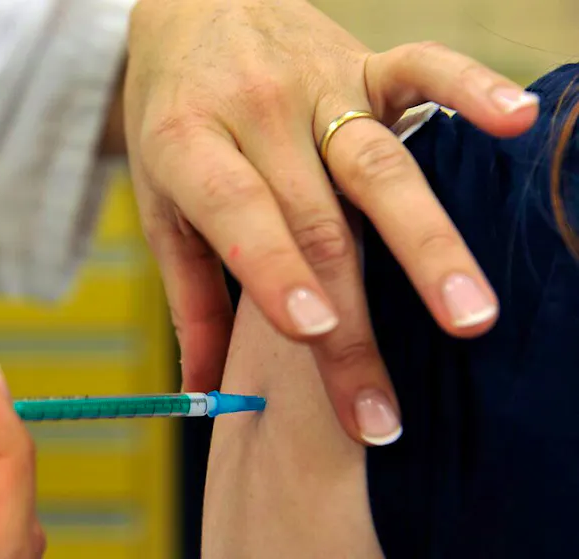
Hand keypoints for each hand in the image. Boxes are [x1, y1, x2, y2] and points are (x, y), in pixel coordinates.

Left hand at [124, 0, 538, 443]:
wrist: (190, 6)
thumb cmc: (173, 117)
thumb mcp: (158, 198)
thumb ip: (187, 293)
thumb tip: (201, 391)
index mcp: (188, 143)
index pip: (238, 210)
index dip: (274, 269)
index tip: (314, 332)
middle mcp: (256, 113)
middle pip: (317, 220)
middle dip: (355, 319)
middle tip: (383, 407)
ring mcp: (317, 84)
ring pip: (379, 166)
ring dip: (427, 244)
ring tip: (470, 315)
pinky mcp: (365, 61)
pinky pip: (423, 68)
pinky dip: (470, 90)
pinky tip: (516, 122)